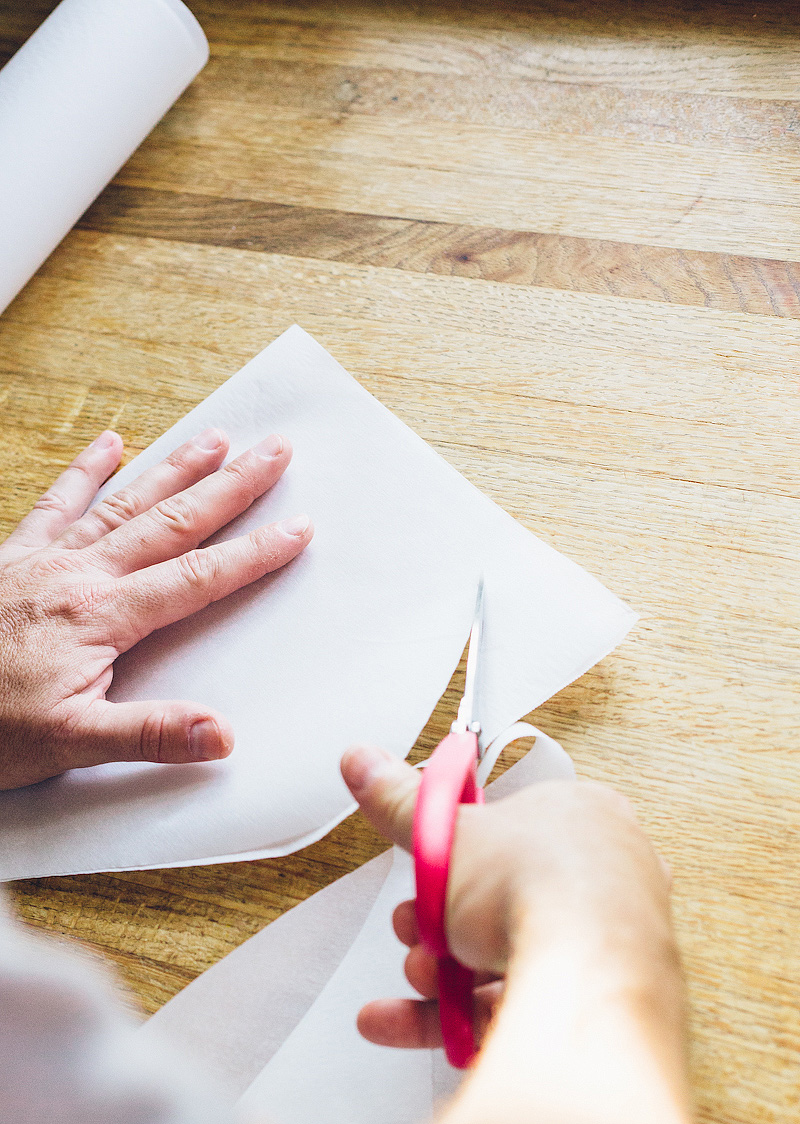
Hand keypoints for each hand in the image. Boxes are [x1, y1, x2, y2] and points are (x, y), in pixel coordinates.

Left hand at [0, 429, 312, 789]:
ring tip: (216, 438)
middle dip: (230, 487)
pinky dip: (85, 472)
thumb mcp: (70, 745)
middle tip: (274, 452)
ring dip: (174, 469)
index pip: (198, 579)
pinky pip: (56, 504)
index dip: (254, 553)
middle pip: (172, 523)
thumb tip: (224, 733)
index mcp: (102, 617)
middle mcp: (80, 575)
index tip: (298, 527)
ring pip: (125, 503)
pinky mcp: (14, 557)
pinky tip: (110, 442)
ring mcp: (46, 560)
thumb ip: (150, 734)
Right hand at [341, 747, 689, 1123]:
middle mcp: (606, 874)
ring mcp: (607, 941)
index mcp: (582, 813)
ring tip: (418, 973)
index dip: (459, 850)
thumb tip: (366, 763)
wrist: (587, 971)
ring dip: (443, 969)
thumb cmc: (541, 884)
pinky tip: (408, 1021)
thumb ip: (401, 802)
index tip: (427, 867)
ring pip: (508, 954)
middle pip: (503, 896)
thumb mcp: (445, 834)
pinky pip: (518, 1002)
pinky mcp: (595, 999)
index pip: (512, 823)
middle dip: (442, 919)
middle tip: (416, 926)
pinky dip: (458, 1015)